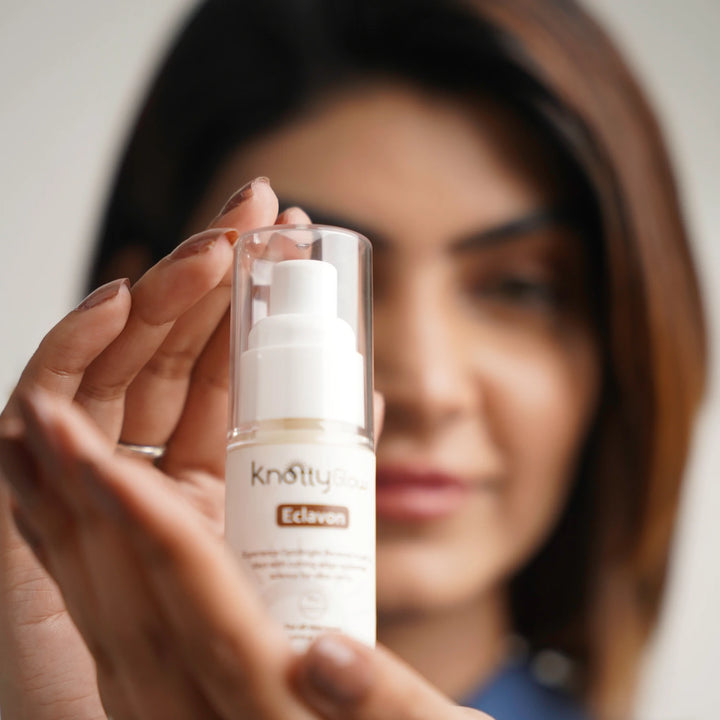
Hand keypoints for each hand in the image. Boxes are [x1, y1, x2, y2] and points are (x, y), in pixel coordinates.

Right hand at [0, 177, 305, 718]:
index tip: (299, 245)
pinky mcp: (29, 512)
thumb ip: (328, 469)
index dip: (257, 306)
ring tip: (210, 247)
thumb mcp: (297, 542)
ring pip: (114, 371)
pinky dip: (70, 354)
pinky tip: (114, 300)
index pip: (223, 374)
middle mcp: (141, 469)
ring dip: (157, 301)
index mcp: (200, 476)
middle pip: (169, 357)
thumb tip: (371, 394)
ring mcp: (82, 484)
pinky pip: (33, 422)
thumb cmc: (251, 658)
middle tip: (260, 210)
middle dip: (212, 279)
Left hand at [3, 389, 490, 719]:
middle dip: (79, 498)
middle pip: (124, 596)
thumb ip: (385, 703)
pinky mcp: (164, 680)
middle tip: (45, 413)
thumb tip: (330, 652)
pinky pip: (104, 608)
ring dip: (64, 512)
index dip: (152, 531)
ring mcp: (165, 695)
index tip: (110, 462)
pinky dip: (74, 544)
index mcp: (262, 705)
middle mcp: (192, 705)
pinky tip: (64, 499)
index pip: (198, 604)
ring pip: (101, 599)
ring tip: (40, 435)